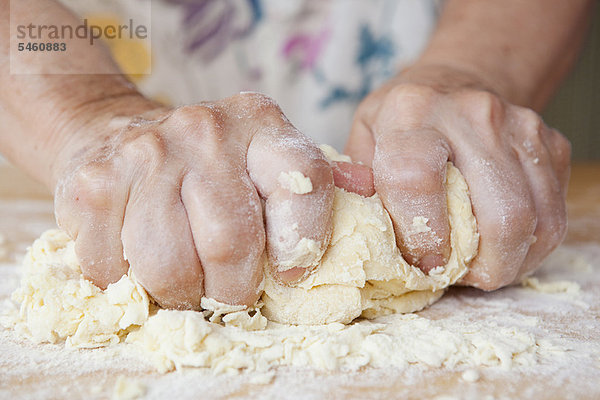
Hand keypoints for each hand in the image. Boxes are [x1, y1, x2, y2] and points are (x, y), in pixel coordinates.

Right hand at [52, 92, 371, 308]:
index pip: (304, 187)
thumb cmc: (206, 165)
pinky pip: (114, 268)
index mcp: (263, 125)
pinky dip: (128, 284)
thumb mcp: (265, 160)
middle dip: (233, 290)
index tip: (291, 275)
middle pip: (232, 243)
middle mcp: (207, 130)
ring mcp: (147, 152)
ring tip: (185, 283)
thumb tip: (371, 210)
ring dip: (180, 293)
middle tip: (228, 294)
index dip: (302, 246)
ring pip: (170, 266)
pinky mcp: (95, 183)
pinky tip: (136, 262)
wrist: (115, 132)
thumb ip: (311, 187)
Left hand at [346, 65, 569, 289]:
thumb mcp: (364, 138)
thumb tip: (361, 238)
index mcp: (411, 112)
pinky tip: (502, 248)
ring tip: (479, 267)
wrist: (456, 81)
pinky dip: (530, 247)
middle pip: (498, 213)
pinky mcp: (551, 143)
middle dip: (481, 266)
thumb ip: (360, 184)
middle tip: (458, 275)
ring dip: (508, 262)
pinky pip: (554, 215)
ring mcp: (520, 126)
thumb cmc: (401, 120)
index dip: (421, 237)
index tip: (421, 263)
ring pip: (534, 220)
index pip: (417, 181)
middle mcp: (472, 114)